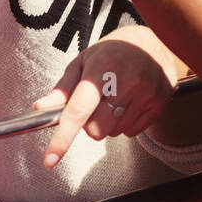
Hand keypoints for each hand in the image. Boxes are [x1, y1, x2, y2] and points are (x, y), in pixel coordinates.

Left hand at [33, 26, 186, 167]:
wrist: (153, 41)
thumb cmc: (112, 53)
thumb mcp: (83, 61)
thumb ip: (63, 88)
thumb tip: (41, 108)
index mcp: (102, 67)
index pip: (79, 109)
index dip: (63, 138)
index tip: (50, 159)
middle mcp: (127, 79)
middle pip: (97, 130)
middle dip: (92, 123)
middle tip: (98, 101)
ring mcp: (147, 91)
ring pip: (114, 133)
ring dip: (110, 122)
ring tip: (118, 96)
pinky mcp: (160, 101)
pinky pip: (133, 131)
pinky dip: (126, 122)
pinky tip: (131, 101)